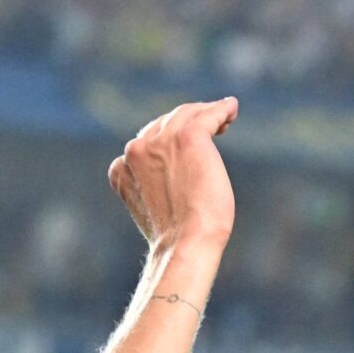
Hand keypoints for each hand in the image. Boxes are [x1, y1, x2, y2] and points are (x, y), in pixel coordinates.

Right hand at [107, 97, 238, 255]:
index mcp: (122, 168)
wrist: (187, 243)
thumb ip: (155, 187)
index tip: (187, 148)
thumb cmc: (178, 237)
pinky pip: (208, 116)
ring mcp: (161, 141)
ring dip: (206, 112)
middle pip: (165, 123)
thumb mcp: (155, 208)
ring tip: (225, 116)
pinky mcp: (188, 137)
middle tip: (211, 126)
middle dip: (187, 121)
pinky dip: (221, 110)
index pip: (146, 143)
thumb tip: (177, 180)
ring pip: (186, 114)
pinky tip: (231, 109)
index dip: (169, 141)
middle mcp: (136, 150)